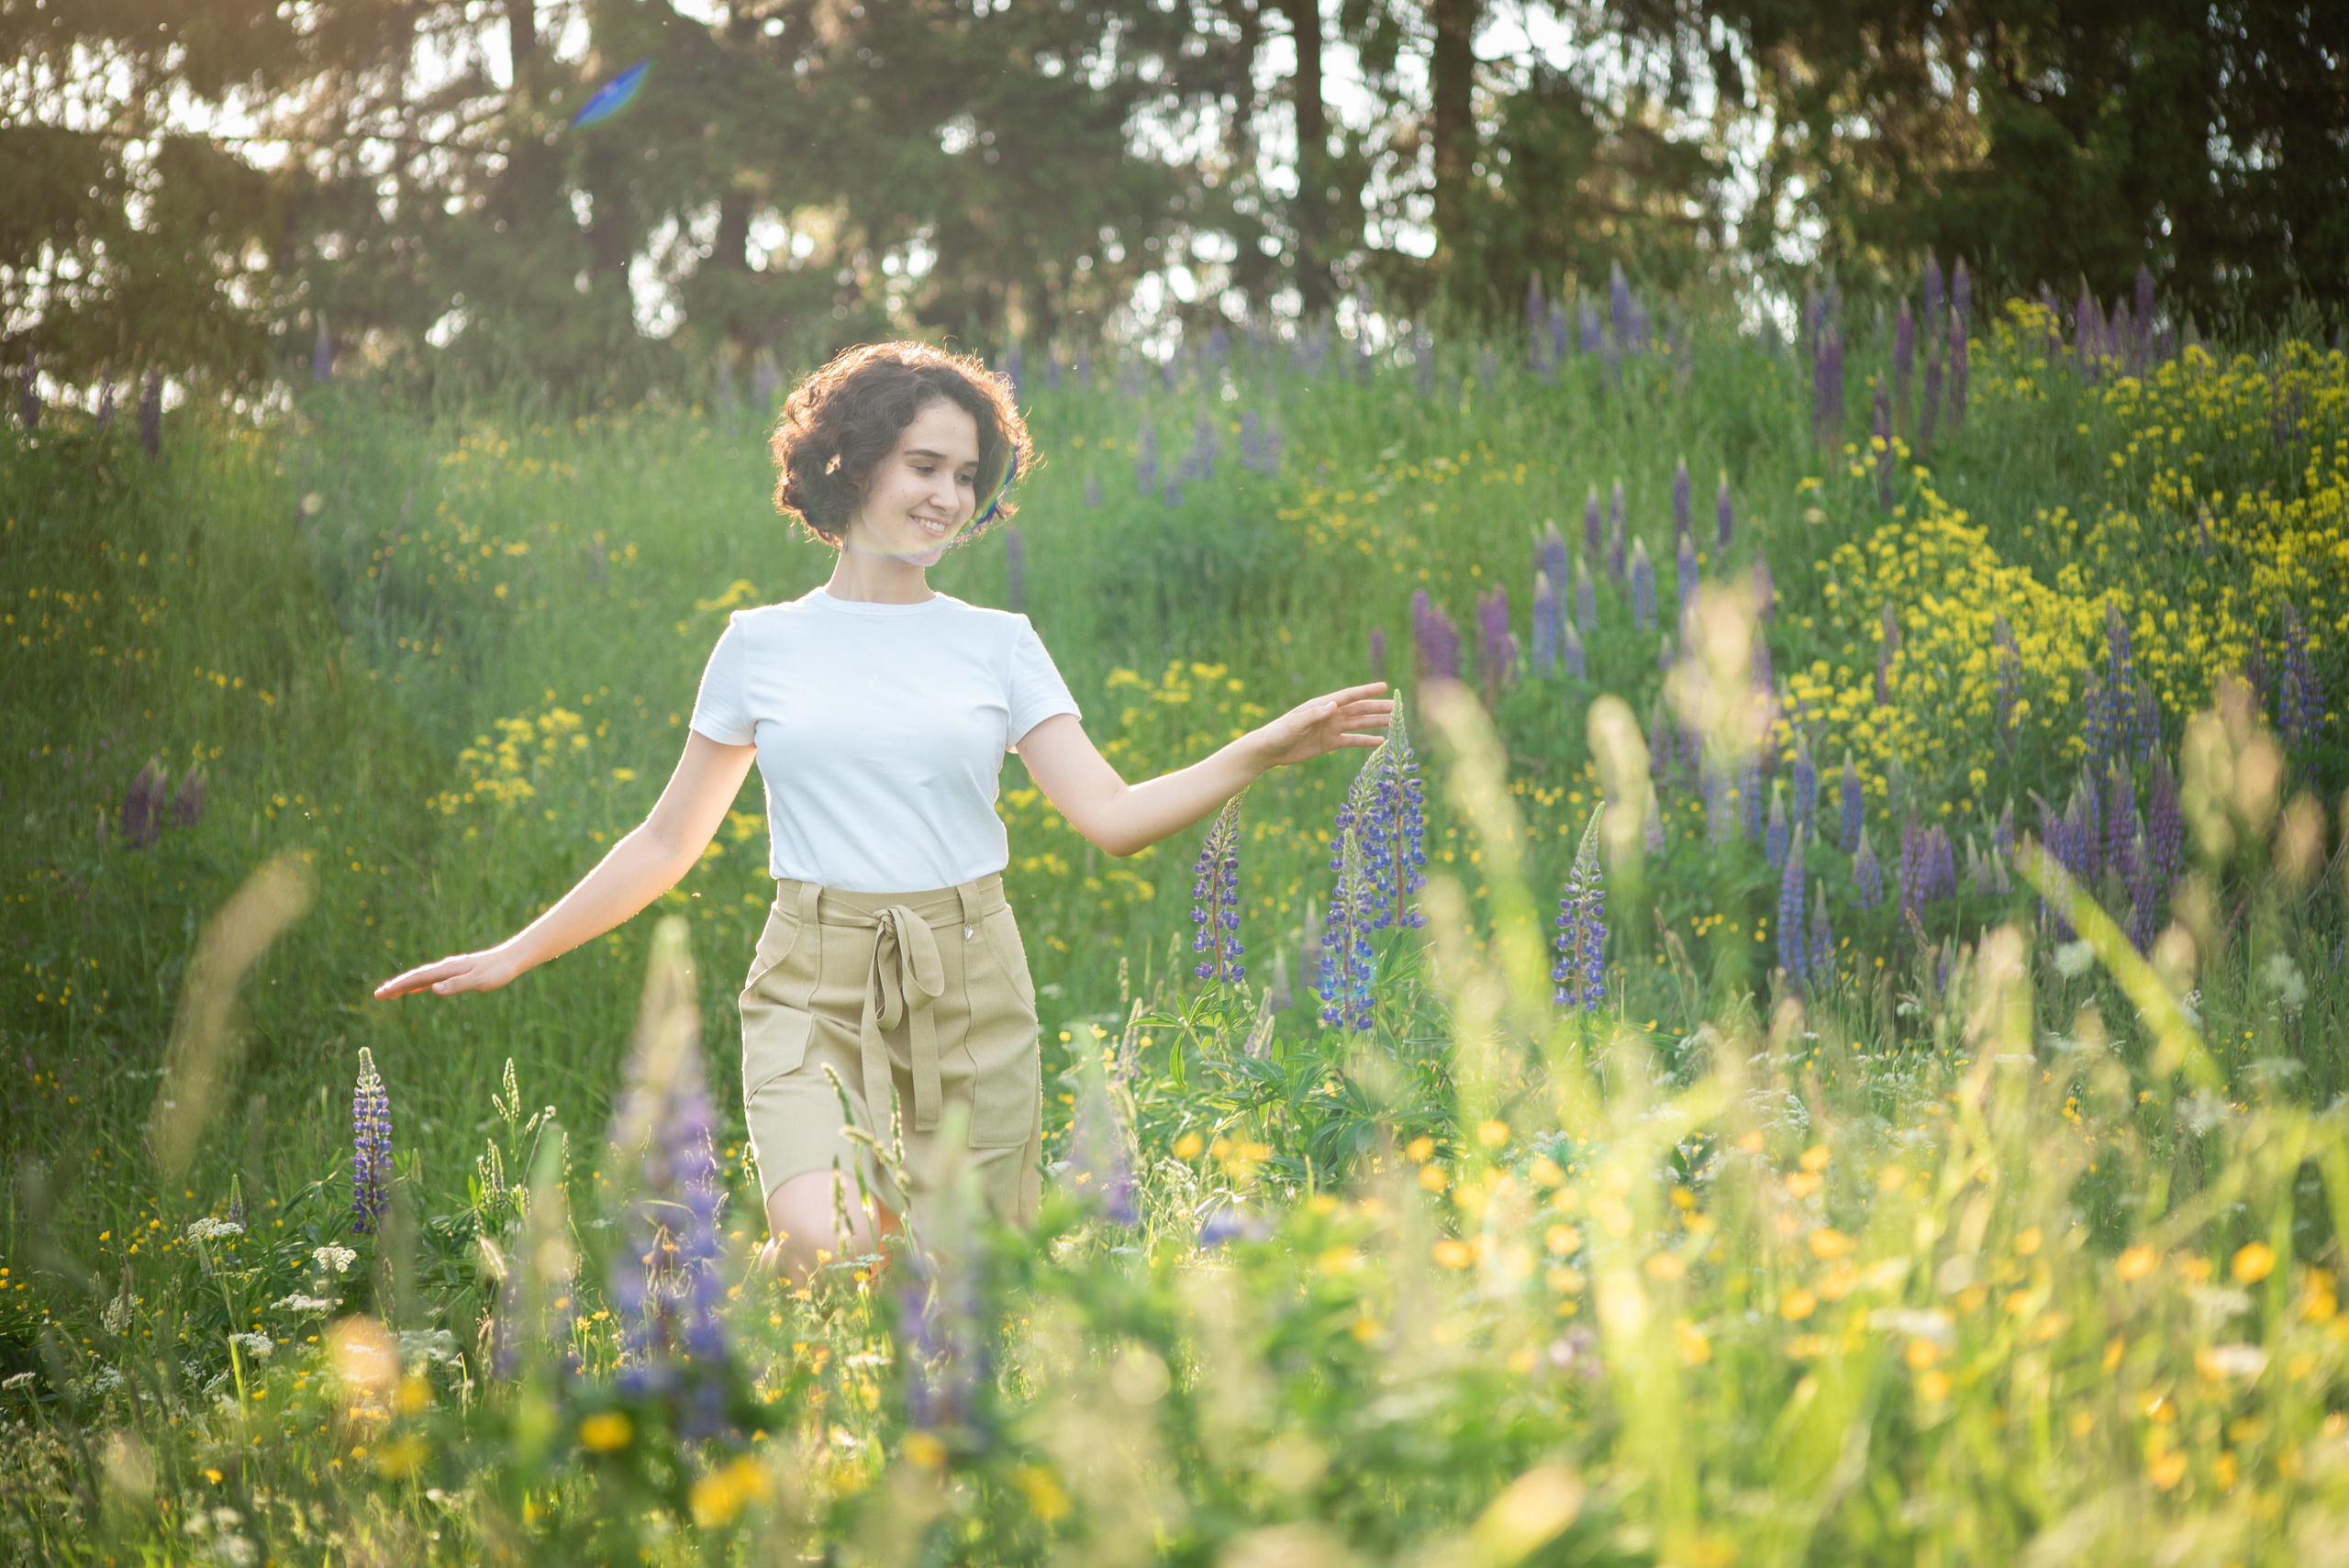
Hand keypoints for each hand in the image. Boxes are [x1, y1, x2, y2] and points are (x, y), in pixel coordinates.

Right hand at [374, 946, 523, 999]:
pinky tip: (415, 990)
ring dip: (405, 985)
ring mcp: (450, 970)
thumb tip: (434, 989)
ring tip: (389, 992)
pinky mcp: (456, 973)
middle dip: (397, 985)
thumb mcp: (479, 981)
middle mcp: (446, 968)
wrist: (512, 959)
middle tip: (378, 994)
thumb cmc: (498, 971)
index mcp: (448, 969)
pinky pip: (431, 979)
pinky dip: (419, 984)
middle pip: (416, 977)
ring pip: (422, 978)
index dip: (400, 985)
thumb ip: (457, 985)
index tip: (383, 992)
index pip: (419, 978)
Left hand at [1246, 683, 1393, 770]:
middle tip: (1397, 707)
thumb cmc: (1279, 733)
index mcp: (1322, 705)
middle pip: (1359, 709)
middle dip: (1378, 708)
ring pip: (1359, 724)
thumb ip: (1314, 714)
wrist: (1269, 750)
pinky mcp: (1329, 743)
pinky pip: (1352, 740)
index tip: (1384, 686)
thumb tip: (1334, 705)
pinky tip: (1380, 742)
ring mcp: (1331, 728)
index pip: (1349, 696)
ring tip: (1394, 722)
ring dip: (1376, 723)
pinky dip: (1366, 741)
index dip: (1367, 691)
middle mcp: (1330, 714)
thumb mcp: (1295, 723)